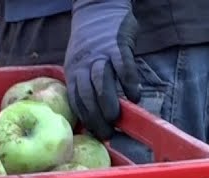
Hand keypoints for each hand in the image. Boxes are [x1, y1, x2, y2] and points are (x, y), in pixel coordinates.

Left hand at [63, 0, 140, 140]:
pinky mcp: (117, 46)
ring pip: (101, 83)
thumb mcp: (80, 62)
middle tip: (108, 133)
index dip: (86, 120)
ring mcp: (101, 55)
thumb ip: (86, 82)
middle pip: (86, 96)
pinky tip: (135, 96)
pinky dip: (129, 83)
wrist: (98, 8)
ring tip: (117, 118)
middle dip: (96, 118)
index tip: (96, 134)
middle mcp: (84, 64)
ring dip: (108, 104)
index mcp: (73, 71)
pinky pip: (123, 68)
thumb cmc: (92, 41)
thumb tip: (99, 111)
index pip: (76, 101)